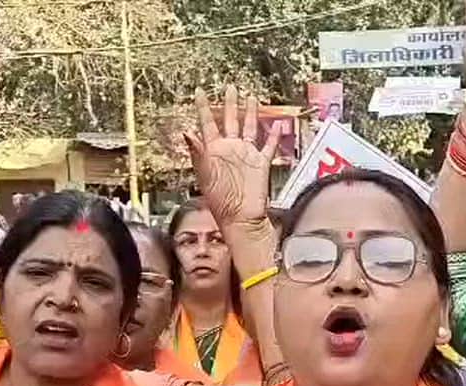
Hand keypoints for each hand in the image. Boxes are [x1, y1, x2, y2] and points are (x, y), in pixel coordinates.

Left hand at [184, 86, 282, 227]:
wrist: (240, 217)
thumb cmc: (220, 200)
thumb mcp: (205, 173)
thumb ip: (197, 151)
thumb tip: (187, 131)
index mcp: (213, 150)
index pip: (207, 123)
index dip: (202, 107)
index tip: (199, 91)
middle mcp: (230, 149)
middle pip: (229, 120)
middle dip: (229, 103)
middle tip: (229, 87)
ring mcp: (246, 155)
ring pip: (250, 128)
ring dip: (251, 113)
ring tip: (251, 98)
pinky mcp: (261, 163)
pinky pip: (269, 146)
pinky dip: (275, 136)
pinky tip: (278, 125)